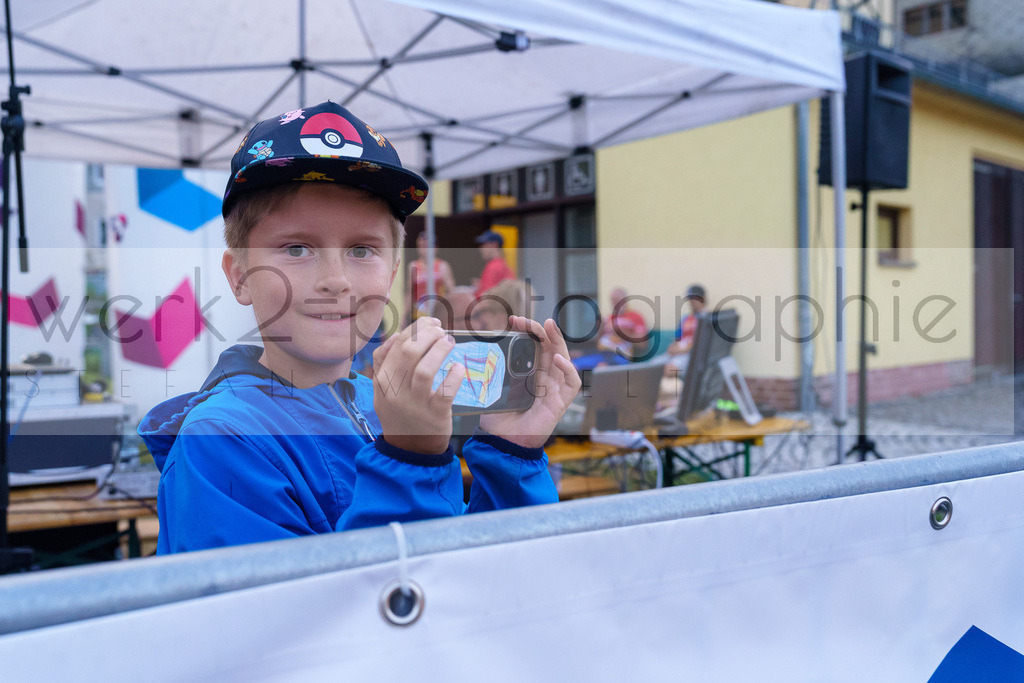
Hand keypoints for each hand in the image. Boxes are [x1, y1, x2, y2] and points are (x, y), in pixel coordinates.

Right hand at [373, 317, 465, 454]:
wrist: (410, 450)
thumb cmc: (400, 413)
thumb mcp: (382, 390)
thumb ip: (384, 363)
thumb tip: (397, 335)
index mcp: (381, 381)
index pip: (395, 344)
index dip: (415, 328)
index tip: (430, 322)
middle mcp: (395, 391)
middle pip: (409, 352)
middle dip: (428, 334)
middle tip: (442, 330)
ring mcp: (414, 404)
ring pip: (425, 369)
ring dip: (440, 350)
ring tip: (450, 342)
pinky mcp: (434, 415)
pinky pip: (445, 391)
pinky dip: (453, 376)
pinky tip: (459, 368)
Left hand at [480, 317, 580, 448]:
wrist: (503, 444)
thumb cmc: (498, 420)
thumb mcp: (493, 390)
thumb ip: (493, 373)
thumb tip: (484, 351)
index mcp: (529, 374)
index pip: (534, 346)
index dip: (528, 331)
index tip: (514, 321)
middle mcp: (544, 379)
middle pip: (550, 348)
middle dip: (541, 330)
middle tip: (527, 320)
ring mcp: (554, 389)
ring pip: (564, 359)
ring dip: (558, 341)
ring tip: (549, 326)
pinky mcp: (560, 403)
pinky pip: (571, 383)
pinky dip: (568, 369)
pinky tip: (558, 359)